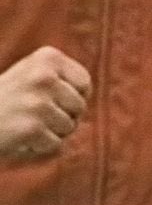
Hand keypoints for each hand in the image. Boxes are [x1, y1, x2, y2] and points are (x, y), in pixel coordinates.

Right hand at [0, 46, 90, 160]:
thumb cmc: (5, 98)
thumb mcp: (31, 72)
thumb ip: (60, 76)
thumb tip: (89, 91)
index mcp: (48, 57)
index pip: (84, 82)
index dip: (75, 98)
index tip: (56, 103)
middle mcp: (45, 76)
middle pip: (80, 106)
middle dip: (64, 118)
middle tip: (37, 118)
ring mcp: (38, 102)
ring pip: (69, 127)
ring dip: (51, 133)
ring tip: (27, 125)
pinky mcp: (31, 128)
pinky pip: (55, 144)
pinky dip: (40, 147)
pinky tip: (21, 139)